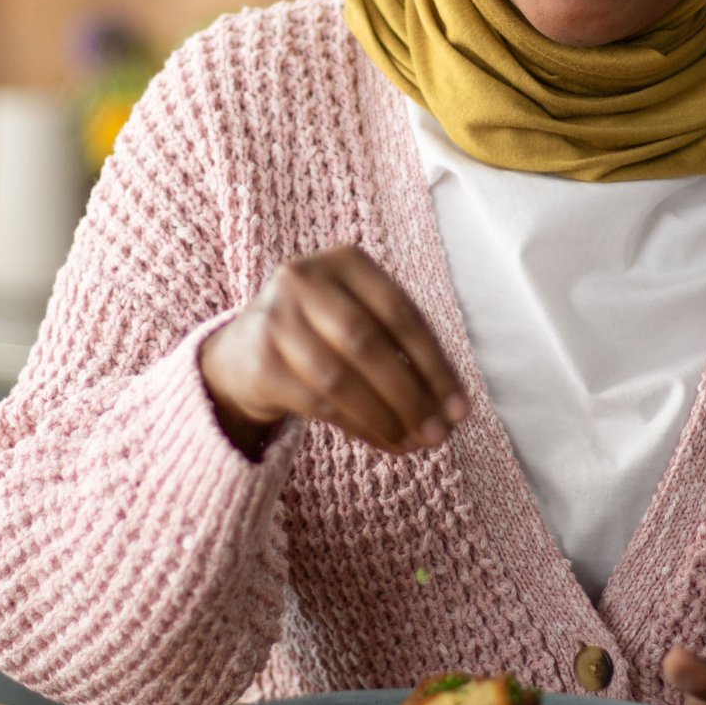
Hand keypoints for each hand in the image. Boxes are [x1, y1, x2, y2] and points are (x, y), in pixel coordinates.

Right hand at [198, 244, 467, 458]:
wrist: (246, 350)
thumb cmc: (327, 333)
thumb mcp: (362, 317)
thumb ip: (404, 350)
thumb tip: (451, 407)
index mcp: (345, 261)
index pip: (400, 312)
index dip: (434, 363)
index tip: (460, 407)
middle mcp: (305, 280)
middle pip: (367, 343)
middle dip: (411, 395)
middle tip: (439, 433)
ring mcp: (276, 319)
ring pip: (341, 379)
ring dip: (386, 417)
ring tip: (415, 443)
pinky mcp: (260, 362)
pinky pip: (319, 403)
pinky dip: (360, 427)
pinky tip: (386, 442)